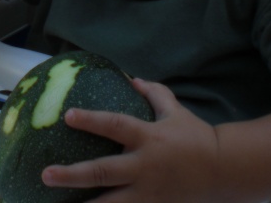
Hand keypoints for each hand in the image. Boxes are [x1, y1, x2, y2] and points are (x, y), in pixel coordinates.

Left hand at [41, 78, 223, 201]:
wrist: (224, 171)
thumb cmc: (195, 137)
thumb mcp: (175, 110)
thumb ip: (154, 93)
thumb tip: (132, 79)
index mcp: (148, 137)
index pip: (114, 125)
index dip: (91, 120)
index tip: (67, 116)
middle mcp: (144, 166)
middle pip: (102, 171)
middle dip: (71, 174)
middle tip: (46, 174)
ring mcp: (148, 192)